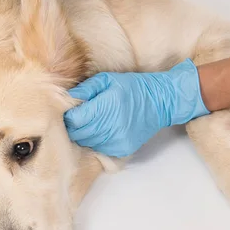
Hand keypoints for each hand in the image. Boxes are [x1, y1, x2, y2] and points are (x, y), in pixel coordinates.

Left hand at [64, 60, 209, 156]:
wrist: (161, 102)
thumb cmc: (132, 87)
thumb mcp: (108, 80)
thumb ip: (86, 89)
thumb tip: (67, 99)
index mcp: (106, 107)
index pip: (74, 120)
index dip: (68, 116)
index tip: (70, 110)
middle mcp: (110, 127)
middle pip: (78, 134)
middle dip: (74, 126)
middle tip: (80, 116)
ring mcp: (117, 141)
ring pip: (87, 143)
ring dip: (85, 134)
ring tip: (93, 122)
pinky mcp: (122, 150)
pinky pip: (99, 149)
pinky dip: (97, 141)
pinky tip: (104, 130)